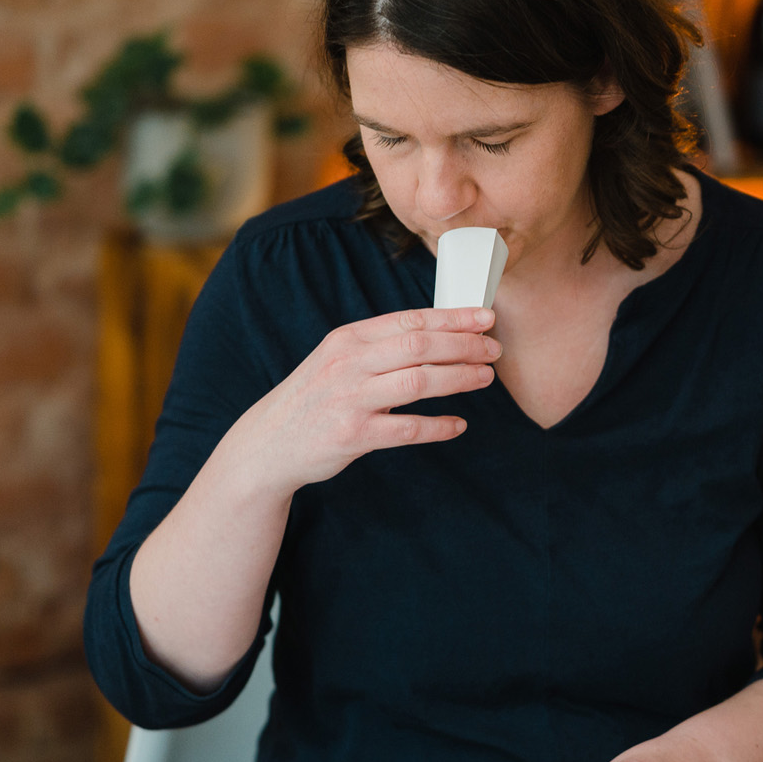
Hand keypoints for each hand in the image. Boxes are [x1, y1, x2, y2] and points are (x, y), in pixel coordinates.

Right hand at [228, 306, 498, 493]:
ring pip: (418, 382)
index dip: (452, 318)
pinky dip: (438, 427)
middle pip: (419, 346)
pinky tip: (458, 425)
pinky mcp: (353, 435)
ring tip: (485, 377)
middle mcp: (348, 364)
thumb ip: (378, 347)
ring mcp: (350, 399)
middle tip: (494, 350)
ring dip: (458, 378)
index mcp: (348, 339)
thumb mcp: (337, 360)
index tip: (485, 318)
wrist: (268, 443)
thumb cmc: (314, 398)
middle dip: (463, 345)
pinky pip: (407, 429)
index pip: (410, 320)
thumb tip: (436, 334)